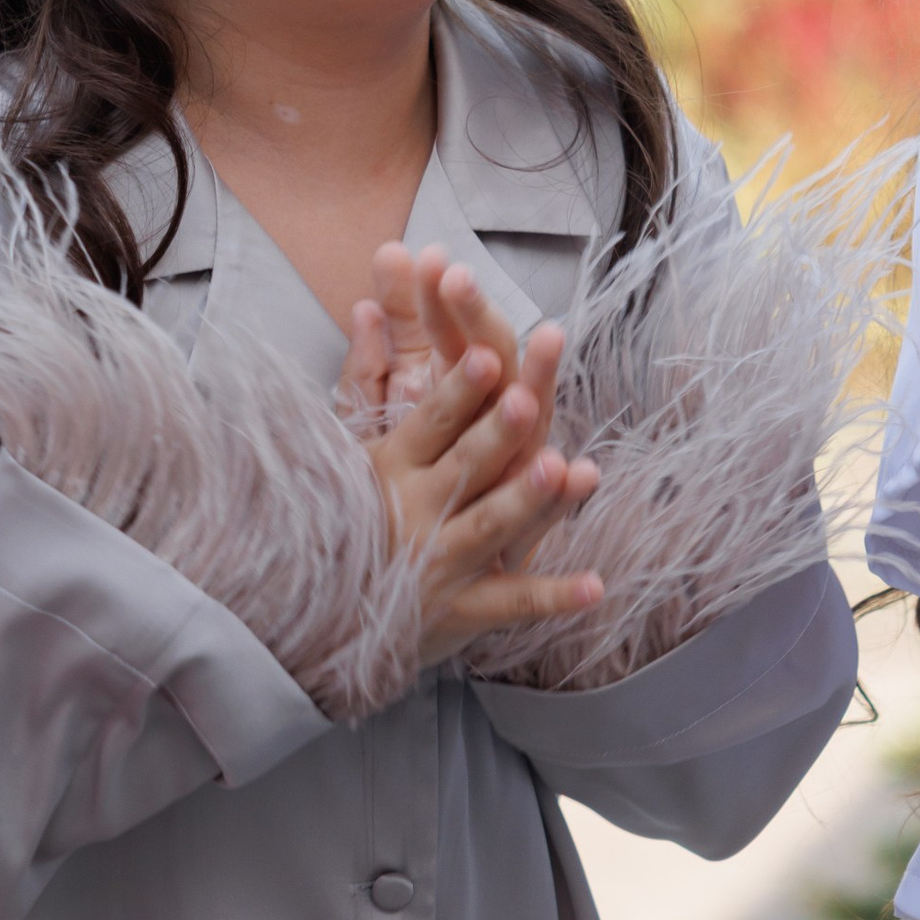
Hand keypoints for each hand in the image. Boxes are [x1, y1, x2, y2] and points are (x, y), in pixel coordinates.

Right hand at [348, 248, 605, 666]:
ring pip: (489, 526)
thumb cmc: (347, 515)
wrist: (323, 614)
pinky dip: (553, 596)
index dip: (457, 391)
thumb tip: (365, 305)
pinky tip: (596, 587)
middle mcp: (416, 511)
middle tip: (523, 399)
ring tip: (564, 470)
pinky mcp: (462, 609)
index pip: (430, 422)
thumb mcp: (347, 448)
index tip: (484, 357)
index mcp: (391, 466)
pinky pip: (512, 601)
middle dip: (495, 433)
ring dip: (527, 500)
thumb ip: (363, 376)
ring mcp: (440, 562)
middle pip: (464, 466)